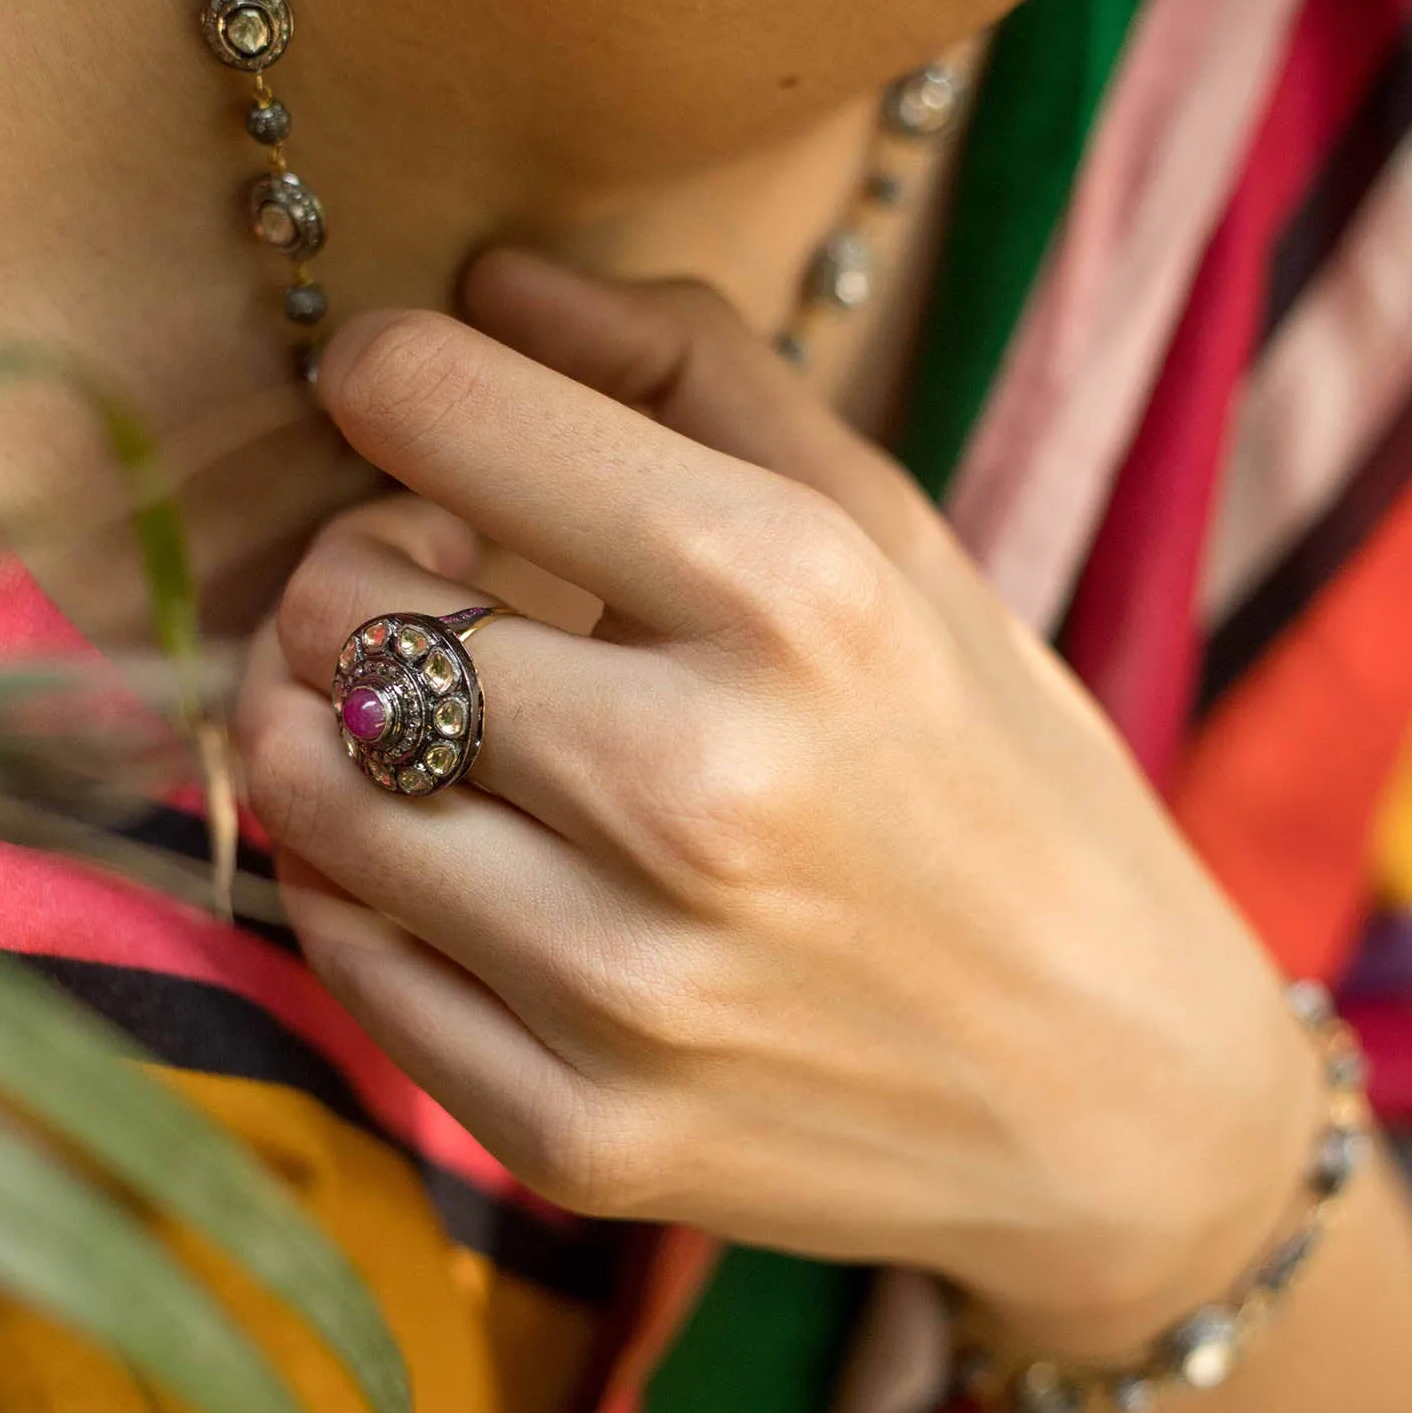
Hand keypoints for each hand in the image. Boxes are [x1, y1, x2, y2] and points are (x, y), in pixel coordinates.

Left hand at [236, 249, 1320, 1351]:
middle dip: (361, 560)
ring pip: (301, 780)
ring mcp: (624, 986)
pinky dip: (360, 873)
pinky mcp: (575, 1133)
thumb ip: (701, 371)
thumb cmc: (1002, 783)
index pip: (445, 411)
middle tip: (446, 579)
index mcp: (793, 602)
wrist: (1110, 1093)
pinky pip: (340, 952)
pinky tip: (457, 851)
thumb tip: (494, 280)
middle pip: (336, 605)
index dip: (384, 373)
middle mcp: (696, 792)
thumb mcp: (901, 544)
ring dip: (322, 713)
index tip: (394, 389)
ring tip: (430, 713)